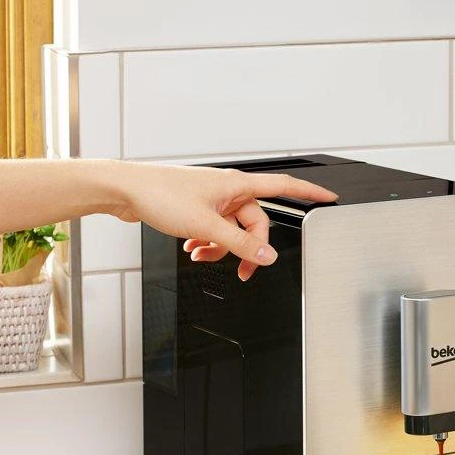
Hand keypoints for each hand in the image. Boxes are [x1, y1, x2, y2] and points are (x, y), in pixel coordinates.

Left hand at [111, 163, 337, 280]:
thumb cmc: (159, 194)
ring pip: (232, 230)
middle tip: (240, 269)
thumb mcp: (205, 225)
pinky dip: (207, 243)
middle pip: (255, 223)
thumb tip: (266, 257)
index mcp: (237, 185)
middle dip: (246, 248)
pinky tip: (193, 247)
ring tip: (202, 255)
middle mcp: (228, 190)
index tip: (329, 198)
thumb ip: (239, 244)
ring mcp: (213, 199)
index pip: (285, 186)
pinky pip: (216, 230)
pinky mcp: (197, 208)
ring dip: (221, 248)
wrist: (125, 191)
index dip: (310, 192)